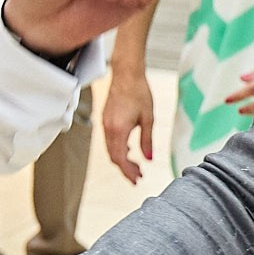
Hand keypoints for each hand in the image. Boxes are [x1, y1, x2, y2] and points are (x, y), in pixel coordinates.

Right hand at [100, 67, 155, 183]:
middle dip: (125, 169)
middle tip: (138, 177)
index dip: (128, 171)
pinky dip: (118, 149)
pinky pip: (109, 140)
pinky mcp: (105, 119)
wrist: (126, 75)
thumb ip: (147, 141)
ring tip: (136, 166)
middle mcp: (108, 128)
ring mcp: (105, 124)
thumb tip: (148, 158)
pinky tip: (129, 151)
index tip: (137, 179)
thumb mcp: (148, 119)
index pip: (120, 158)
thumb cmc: (139, 93)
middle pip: (113, 156)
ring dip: (122, 160)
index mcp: (119, 129)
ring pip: (110, 149)